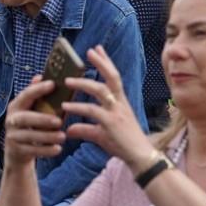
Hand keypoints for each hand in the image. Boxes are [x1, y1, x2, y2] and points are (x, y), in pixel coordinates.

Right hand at [3, 77, 67, 167]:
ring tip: (62, 136)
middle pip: (25, 118)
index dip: (38, 89)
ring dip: (47, 136)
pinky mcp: (17, 151)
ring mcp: (13, 136)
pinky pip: (32, 151)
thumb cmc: (30, 126)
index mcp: (16, 106)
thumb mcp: (32, 110)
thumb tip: (40, 76)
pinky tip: (58, 149)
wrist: (17, 152)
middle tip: (59, 121)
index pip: (25, 95)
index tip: (53, 84)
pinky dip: (46, 151)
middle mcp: (11, 120)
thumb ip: (36, 96)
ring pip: (29, 136)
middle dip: (42, 119)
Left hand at [61, 45, 157, 166]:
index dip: (106, 62)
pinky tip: (66, 106)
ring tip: (67, 81)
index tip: (97, 49)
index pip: (113, 77)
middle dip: (101, 62)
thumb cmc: (123, 144)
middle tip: (90, 50)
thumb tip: (69, 130)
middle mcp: (119, 103)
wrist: (139, 157)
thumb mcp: (101, 135)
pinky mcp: (110, 123)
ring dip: (83, 84)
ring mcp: (116, 112)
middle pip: (112, 77)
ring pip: (101, 90)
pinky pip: (92, 111)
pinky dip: (78, 108)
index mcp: (120, 102)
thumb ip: (85, 129)